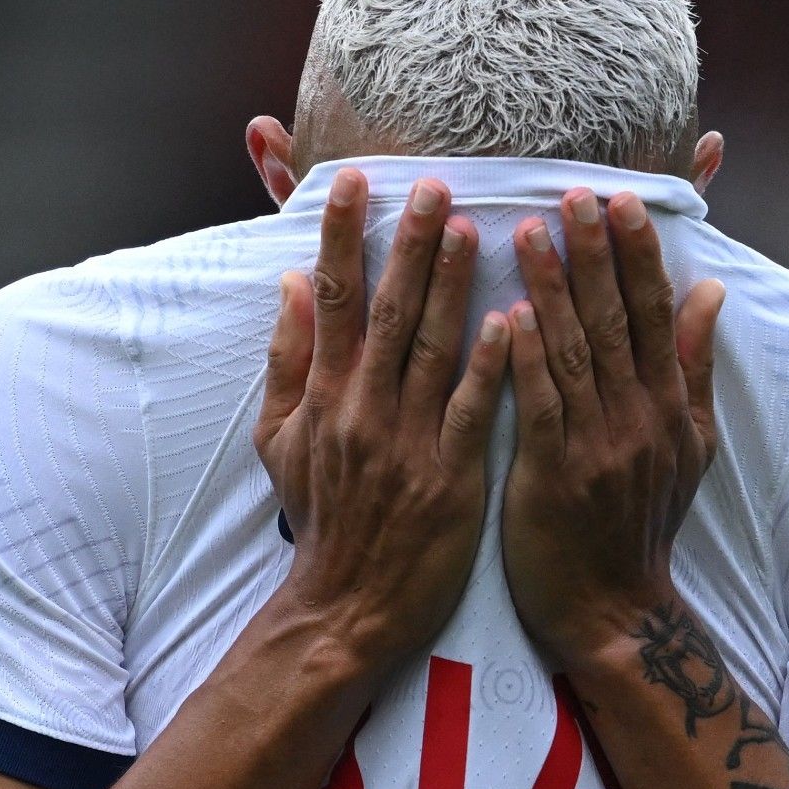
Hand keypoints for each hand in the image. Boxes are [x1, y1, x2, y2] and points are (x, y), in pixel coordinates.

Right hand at [255, 170, 510, 673]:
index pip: (331, 299)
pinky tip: (509, 320)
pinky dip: (488, 365)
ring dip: (451, 286)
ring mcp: (406, 442)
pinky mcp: (449, 476)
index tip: (357, 182)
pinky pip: (470, 411)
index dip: (343, 237)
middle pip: (385, 310)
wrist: (345, 606)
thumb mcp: (279, 440)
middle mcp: (361, 409)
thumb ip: (287, 360)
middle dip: (410, 243)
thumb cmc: (322, 517)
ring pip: (430, 349)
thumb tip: (293, 284)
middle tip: (435, 184)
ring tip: (473, 228)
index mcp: (323, 395)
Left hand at [500, 188, 725, 661]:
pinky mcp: (555, 475)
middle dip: (595, 253)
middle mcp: (640, 418)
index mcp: (669, 405)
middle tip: (574, 195)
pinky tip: (506, 314)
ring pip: (574, 353)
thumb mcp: (690, 446)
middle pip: (616, 320)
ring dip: (551, 290)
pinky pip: (540, 405)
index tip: (622, 201)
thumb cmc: (641, 524)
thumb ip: (695, 366)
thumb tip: (712, 291)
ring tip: (527, 233)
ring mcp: (598, 446)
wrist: (615, 610)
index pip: (656, 313)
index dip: (639, 254)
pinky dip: (524, 358)